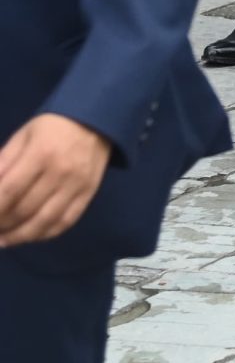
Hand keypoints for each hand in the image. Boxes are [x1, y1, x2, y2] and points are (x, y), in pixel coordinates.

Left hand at [0, 114, 112, 247]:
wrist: (97, 121)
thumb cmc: (52, 127)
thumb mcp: (22, 137)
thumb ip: (3, 163)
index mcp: (40, 153)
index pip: (10, 190)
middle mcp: (61, 172)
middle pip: (25, 209)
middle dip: (2, 224)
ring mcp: (77, 185)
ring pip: (44, 221)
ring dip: (20, 236)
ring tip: (5, 240)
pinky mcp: (88, 193)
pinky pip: (65, 221)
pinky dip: (45, 234)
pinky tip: (30, 236)